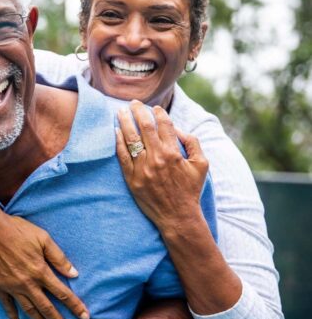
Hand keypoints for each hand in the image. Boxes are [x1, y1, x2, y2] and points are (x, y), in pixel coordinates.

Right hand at [0, 214, 89, 318]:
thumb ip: (59, 258)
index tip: (85, 317)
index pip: (62, 293)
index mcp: (40, 271)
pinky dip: (12, 314)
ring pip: (29, 310)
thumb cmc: (17, 230)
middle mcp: (27, 283)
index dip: (75, 306)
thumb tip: (74, 274)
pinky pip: (7, 304)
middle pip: (47, 308)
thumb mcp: (43, 238)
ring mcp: (11, 286)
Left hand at [116, 101, 208, 229]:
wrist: (177, 216)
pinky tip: (116, 131)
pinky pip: (123, 156)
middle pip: (145, 127)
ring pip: (130, 139)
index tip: (154, 108)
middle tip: (133, 102)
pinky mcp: (132, 179)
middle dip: (138, 111)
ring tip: (120, 111)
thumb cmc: (190, 190)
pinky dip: (118, 142)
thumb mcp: (201, 165)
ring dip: (125, 122)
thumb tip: (178, 128)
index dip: (158, 113)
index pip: (164, 125)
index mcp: (173, 153)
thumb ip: (193, 143)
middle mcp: (157, 158)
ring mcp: (143, 169)